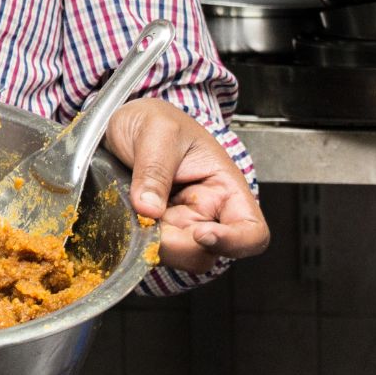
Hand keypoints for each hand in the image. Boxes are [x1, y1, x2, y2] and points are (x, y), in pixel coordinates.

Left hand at [104, 98, 269, 275]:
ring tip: (130, 215)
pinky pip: (150, 247)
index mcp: (224, 186)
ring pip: (176, 255)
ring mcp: (179, 222)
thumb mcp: (156, 131)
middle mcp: (207, 211)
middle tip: (146, 226)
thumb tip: (148, 209)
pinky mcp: (154, 228)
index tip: (200, 233)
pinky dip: (136, 242)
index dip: (234, 242)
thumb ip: (154, 169)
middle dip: (178, 247)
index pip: (251, 230)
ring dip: (152, 245)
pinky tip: (124, 219)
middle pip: (207, 252)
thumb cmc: (154, 119)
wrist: (125, 121)